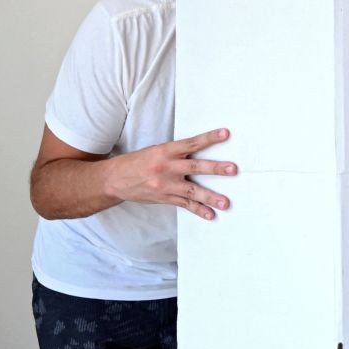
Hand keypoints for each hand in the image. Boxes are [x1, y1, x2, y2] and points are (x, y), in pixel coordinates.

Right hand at [104, 128, 236, 219]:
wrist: (115, 179)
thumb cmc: (139, 162)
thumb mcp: (157, 150)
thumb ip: (177, 152)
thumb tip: (202, 150)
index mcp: (165, 151)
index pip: (191, 143)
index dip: (209, 138)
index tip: (225, 134)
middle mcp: (167, 167)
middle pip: (194, 167)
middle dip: (215, 168)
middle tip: (233, 169)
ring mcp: (166, 184)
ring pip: (192, 190)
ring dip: (210, 197)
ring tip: (226, 203)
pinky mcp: (165, 198)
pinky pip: (185, 205)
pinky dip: (198, 210)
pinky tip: (210, 214)